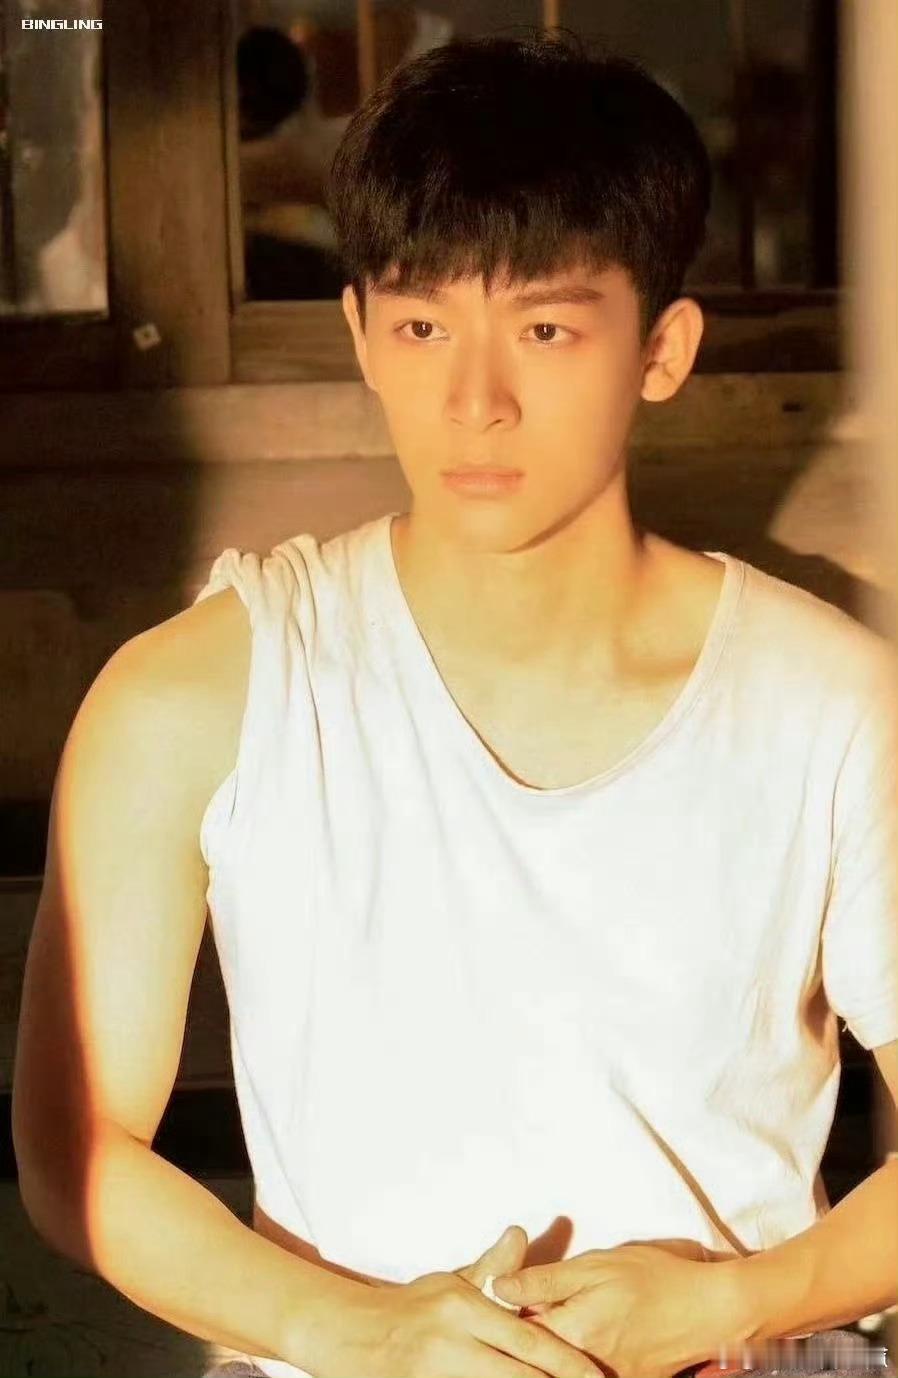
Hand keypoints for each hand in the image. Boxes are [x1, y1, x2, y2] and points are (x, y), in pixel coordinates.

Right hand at [315, 1225, 604, 1377]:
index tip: (597, 1377)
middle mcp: (453, 1345)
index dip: (567, 1364)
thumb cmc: (410, 1309)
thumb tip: (521, 1233)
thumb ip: (492, 1267)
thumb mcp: (450, 1282)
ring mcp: (437, 1376)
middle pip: (519, 1376)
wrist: (349, 1336)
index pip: (528, 1340)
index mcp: (463, 1308)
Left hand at [491, 1241, 750, 1377]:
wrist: (709, 1309)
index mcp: (572, 1331)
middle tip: (521, 1323)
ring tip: (552, 1330)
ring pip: (559, 1368)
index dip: (501, 1317)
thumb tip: (495, 1286)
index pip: (518, 1331)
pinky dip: (575, 1361)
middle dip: (520, 1342)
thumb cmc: (653, 1278)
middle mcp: (584, 1366)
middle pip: (537, 1358)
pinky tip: (582, 1341)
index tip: (490, 1308)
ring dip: (546, 1353)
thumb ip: (543, 1280)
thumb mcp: (594, 1266)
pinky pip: (586, 1376)